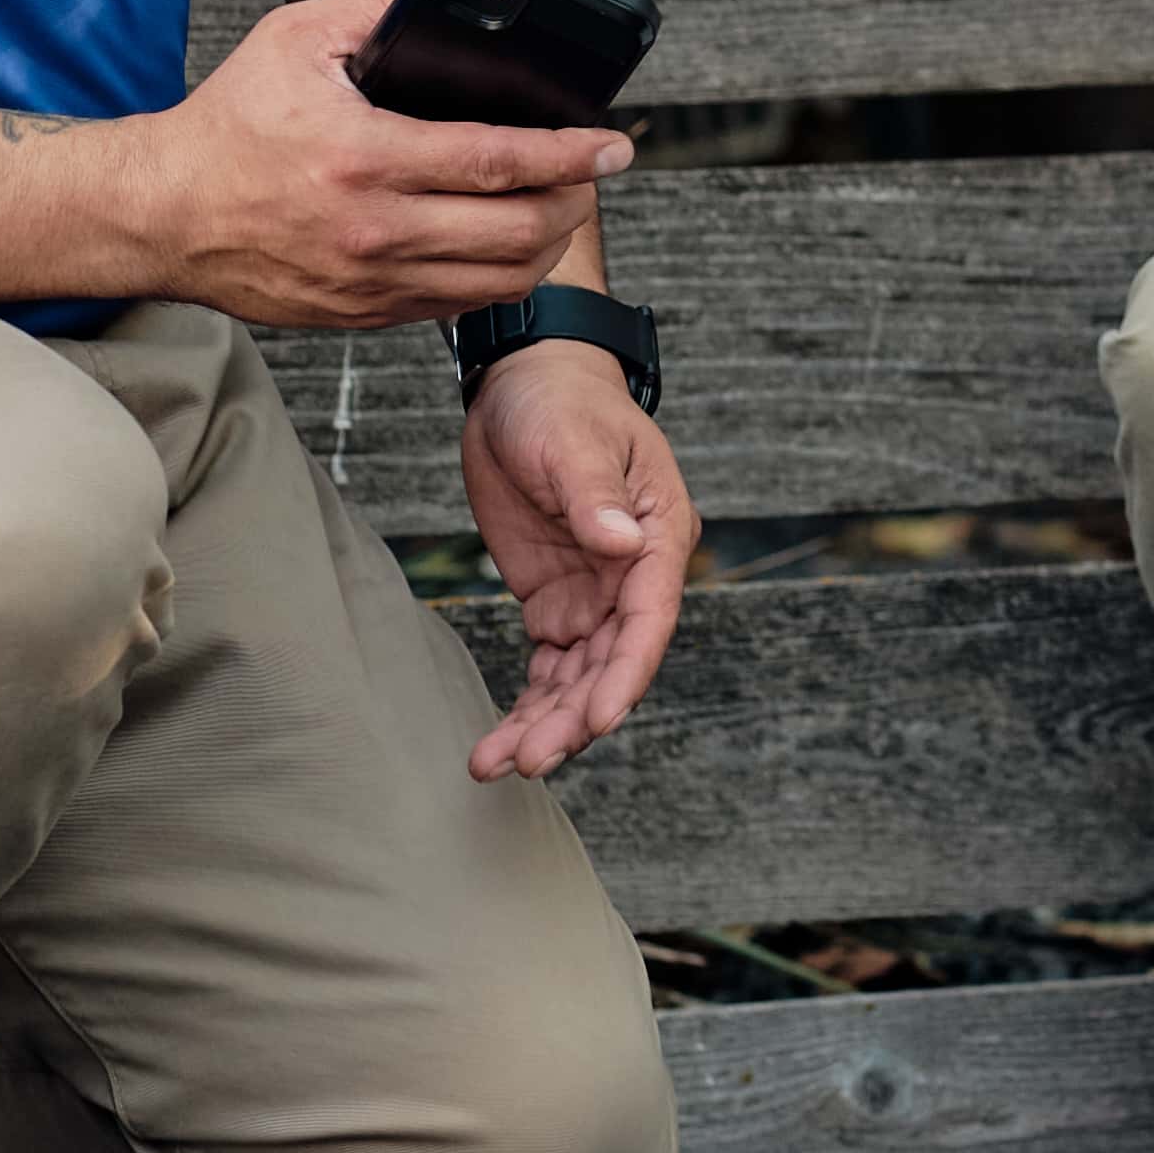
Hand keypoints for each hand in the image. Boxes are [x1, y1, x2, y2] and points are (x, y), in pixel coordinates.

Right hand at [141, 0, 628, 329]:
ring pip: (498, 281)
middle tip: (593, 172)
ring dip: (548, 245)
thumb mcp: (294, 41)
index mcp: (364, 158)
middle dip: (574, 199)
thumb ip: (374, 9)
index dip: (570, 153)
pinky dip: (497, 276)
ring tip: (561, 206)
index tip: (612, 142)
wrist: (160, 215)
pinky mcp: (360, 314)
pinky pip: (456, 306)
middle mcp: (374, 230)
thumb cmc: (227, 124)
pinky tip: (508, 244)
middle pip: (517, 231)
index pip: (499, 161)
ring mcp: (369, 282)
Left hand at [460, 338, 694, 778]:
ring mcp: (594, 595)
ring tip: (494, 765)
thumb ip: (592, 494)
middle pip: (611, 663)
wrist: (522, 386)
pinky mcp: (554, 603)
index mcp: (659, 535)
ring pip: (577, 678)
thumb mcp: (573, 439)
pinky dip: (525, 706)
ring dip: (543, 724)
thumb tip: (621, 544)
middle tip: (529, 759)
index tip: (596, 719)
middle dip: (573, 716)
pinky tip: (494, 744)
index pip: (650, 617)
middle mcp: (634, 576)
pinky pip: (547, 669)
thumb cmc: (560, 402)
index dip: (626, 673)